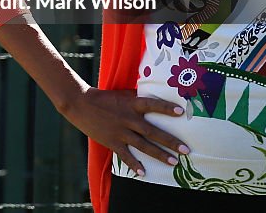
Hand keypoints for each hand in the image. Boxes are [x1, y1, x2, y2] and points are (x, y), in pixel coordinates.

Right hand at [61, 87, 187, 175]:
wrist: (80, 104)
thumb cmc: (103, 97)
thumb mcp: (122, 94)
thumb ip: (137, 98)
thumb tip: (154, 97)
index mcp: (130, 104)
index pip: (151, 105)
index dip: (165, 108)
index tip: (180, 112)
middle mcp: (127, 118)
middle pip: (152, 131)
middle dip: (170, 141)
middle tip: (185, 149)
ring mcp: (120, 131)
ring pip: (143, 145)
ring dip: (159, 154)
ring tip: (173, 162)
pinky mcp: (111, 141)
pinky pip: (125, 155)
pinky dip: (133, 164)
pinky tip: (143, 172)